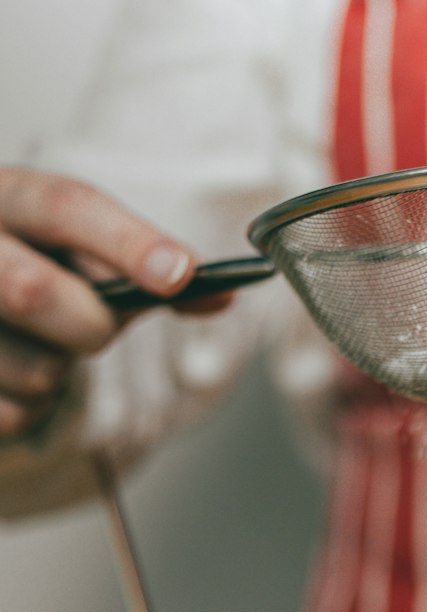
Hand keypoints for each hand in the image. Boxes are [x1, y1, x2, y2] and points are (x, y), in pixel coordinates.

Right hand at [0, 167, 226, 439]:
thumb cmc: (34, 280)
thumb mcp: (80, 260)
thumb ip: (147, 273)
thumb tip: (219, 293)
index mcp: (2, 196)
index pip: (64, 204)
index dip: (127, 242)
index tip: (181, 275)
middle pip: (33, 290)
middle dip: (87, 325)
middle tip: (93, 329)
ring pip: (32, 367)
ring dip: (54, 376)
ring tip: (31, 350)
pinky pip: (11, 415)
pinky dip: (28, 411)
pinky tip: (8, 381)